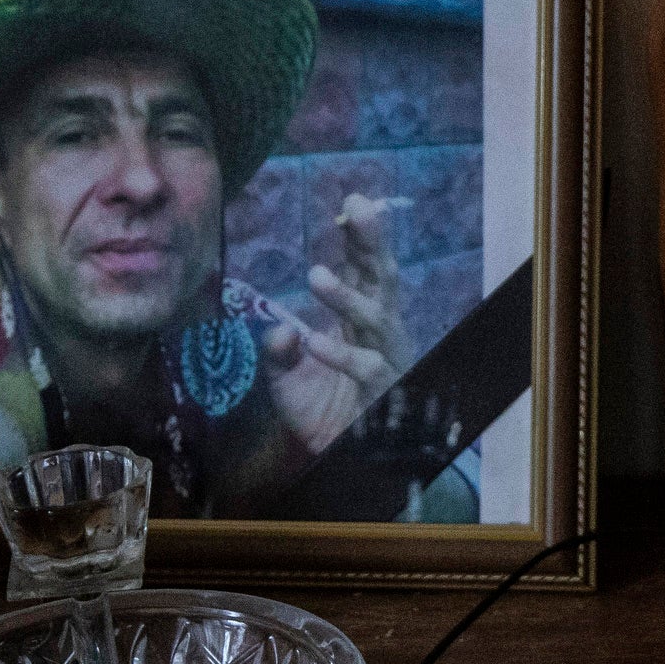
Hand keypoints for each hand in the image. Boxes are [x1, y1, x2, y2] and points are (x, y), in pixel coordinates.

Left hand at [256, 195, 413, 464]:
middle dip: (372, 242)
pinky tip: (313, 341)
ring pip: (377, 319)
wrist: (338, 462)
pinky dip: (339, 355)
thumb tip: (280, 330)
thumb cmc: (320, 411)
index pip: (364, 269)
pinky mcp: (383, 393)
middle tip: (358, 209)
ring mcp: (387, 361)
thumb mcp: (285, 378)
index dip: (361, 236)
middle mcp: (380, 333)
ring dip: (347, 297)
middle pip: (382, 279)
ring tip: (315, 275)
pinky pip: (365, 367)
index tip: (351, 201)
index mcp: (361, 319)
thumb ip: (278, 352)